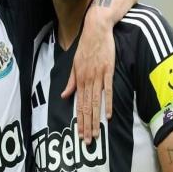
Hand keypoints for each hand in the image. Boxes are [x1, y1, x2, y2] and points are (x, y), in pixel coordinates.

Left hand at [62, 9, 114, 143]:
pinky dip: (108, 103)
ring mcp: (97, 76)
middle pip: (86, 107)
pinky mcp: (108, 71)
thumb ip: (71, 81)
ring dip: (95, 119)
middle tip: (87, 141)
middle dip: (86, 125)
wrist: (96, 30)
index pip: (78, 104)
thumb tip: (64, 96)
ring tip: (96, 133)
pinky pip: (108, 90)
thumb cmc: (86, 46)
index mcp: (78, 79)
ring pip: (95, 102)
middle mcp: (86, 80)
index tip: (79, 134)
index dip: (79, 120)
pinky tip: (108, 115)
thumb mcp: (74, 64)